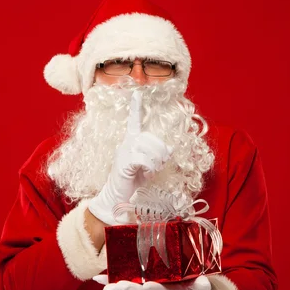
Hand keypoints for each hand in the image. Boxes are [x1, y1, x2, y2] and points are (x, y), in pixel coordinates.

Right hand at [88, 90, 172, 224]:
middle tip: (156, 166)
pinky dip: (150, 168)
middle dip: (161, 154)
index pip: (134, 121)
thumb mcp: (148, 167)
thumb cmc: (133, 181)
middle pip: (152, 139)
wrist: (118, 197)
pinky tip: (146, 174)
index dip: (136, 107)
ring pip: (151, 149)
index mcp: (131, 142)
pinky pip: (145, 159)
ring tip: (150, 171)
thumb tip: (171, 148)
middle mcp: (126, 144)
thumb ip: (158, 156)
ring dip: (156, 163)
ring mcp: (124, 152)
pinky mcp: (124, 163)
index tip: (137, 93)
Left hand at [92, 275, 215, 289]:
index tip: (149, 286)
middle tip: (117, 287)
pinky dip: (111, 282)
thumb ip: (201, 287)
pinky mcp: (141, 287)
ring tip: (103, 285)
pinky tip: (98, 279)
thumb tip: (204, 282)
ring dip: (115, 288)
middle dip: (128, 289)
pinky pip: (124, 285)